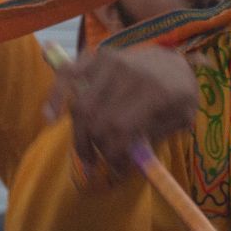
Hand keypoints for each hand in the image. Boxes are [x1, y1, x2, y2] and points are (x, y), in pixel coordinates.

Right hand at [48, 46, 197, 177]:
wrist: (173, 62)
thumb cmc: (178, 96)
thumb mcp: (181, 120)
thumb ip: (155, 138)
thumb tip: (127, 158)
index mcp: (156, 91)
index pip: (121, 129)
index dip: (114, 156)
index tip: (117, 172)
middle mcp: (129, 74)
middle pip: (98, 121)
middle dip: (97, 150)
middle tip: (100, 166)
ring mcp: (109, 62)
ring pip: (82, 107)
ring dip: (80, 137)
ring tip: (86, 156)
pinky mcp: (95, 58)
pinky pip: (66, 76)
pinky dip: (54, 96)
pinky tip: (49, 117)